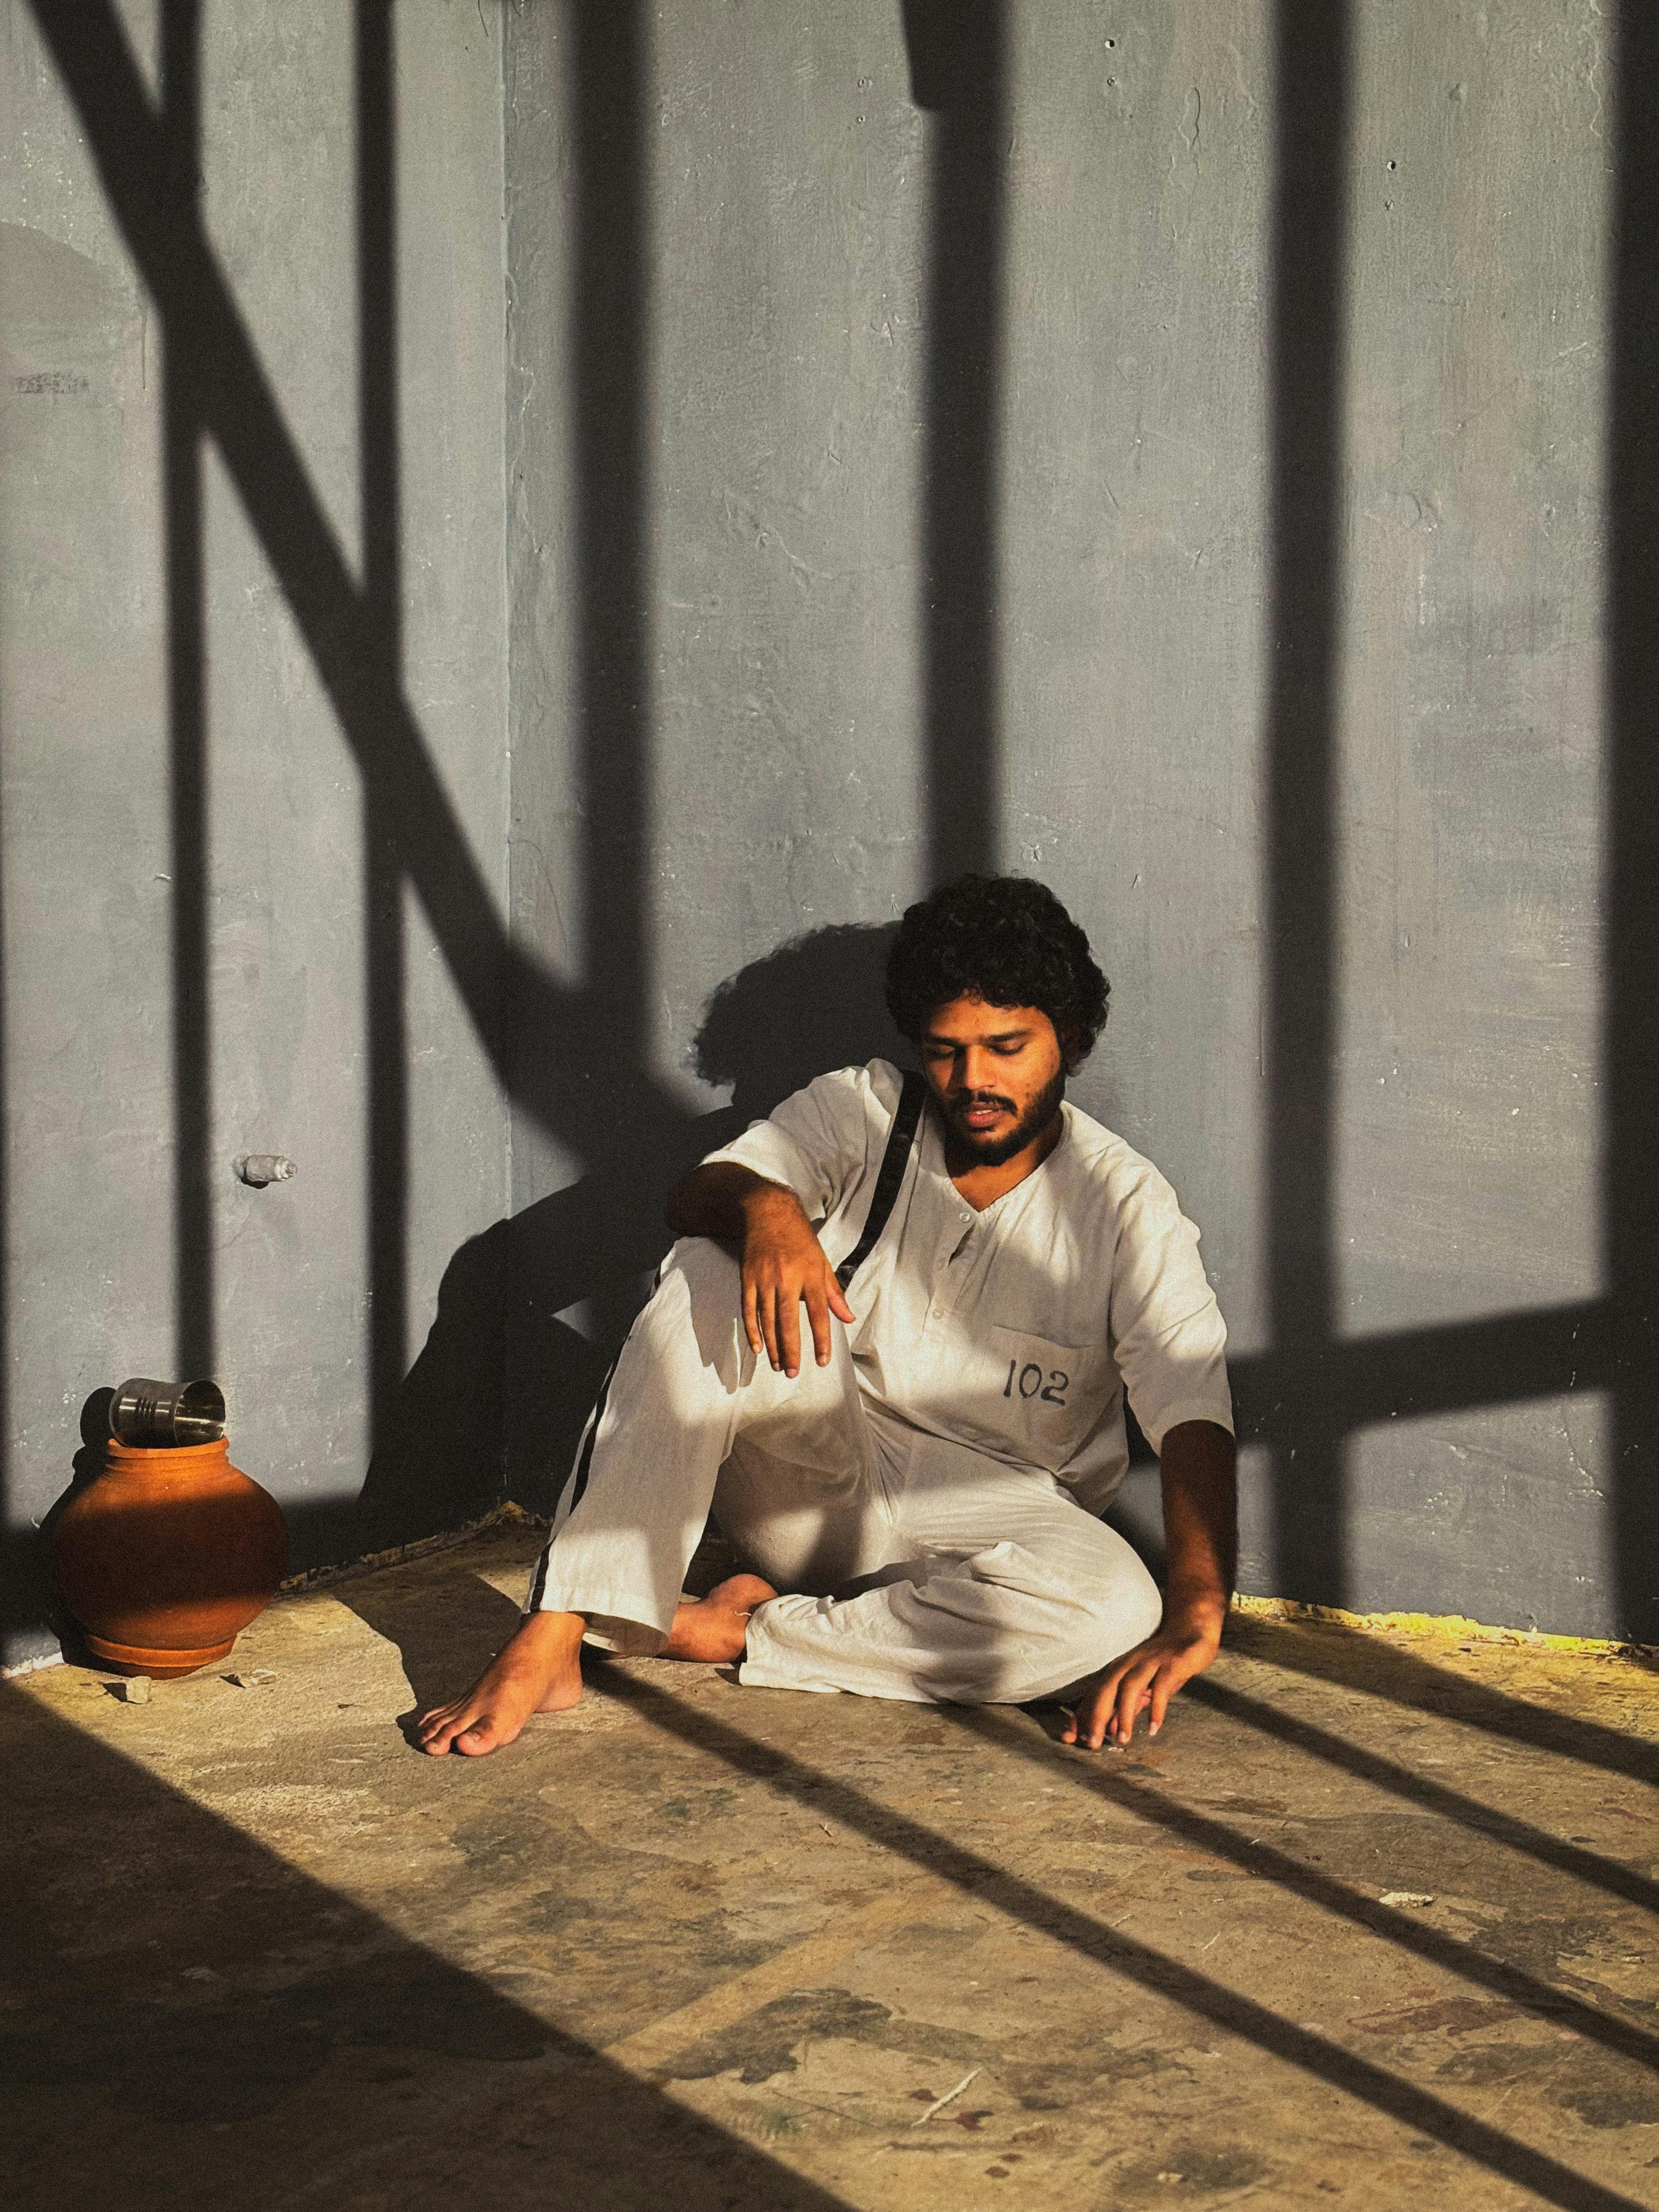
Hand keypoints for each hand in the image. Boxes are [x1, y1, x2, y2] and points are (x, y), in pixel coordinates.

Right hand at [739, 1184, 854, 1376]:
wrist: (768, 1212)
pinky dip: (752, 1331)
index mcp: (810, 1274)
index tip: (822, 1361)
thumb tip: (848, 1318)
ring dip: (772, 1346)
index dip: (821, 1339)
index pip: (818, 1313)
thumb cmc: (799, 1238)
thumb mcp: (822, 1261)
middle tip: (792, 1373)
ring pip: (767, 1319)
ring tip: (777, 1366)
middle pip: (789, 1321)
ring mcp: (764, 1279)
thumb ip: (834, 1293)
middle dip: (791, 1350)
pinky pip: (748, 1310)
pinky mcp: (747, 1278)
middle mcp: (787, 1278)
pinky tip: (758, 1348)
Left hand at [1060, 1603, 1223, 1749]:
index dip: (1080, 1716)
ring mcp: (1150, 1663)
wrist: (1190, 1633)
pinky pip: (1161, 1688)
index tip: (1068, 1738)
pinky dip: (1156, 1708)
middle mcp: (1129, 1664)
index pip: (1093, 1694)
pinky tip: (1154, 1728)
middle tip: (1092, 1744)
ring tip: (1122, 1740)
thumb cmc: (1163, 1664)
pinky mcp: (1171, 1665)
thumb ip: (1127, 1707)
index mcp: (1118, 1670)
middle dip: (1095, 1717)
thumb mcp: (1143, 1687)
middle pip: (1106, 1690)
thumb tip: (1109, 1730)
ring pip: (1129, 1688)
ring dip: (1123, 1715)